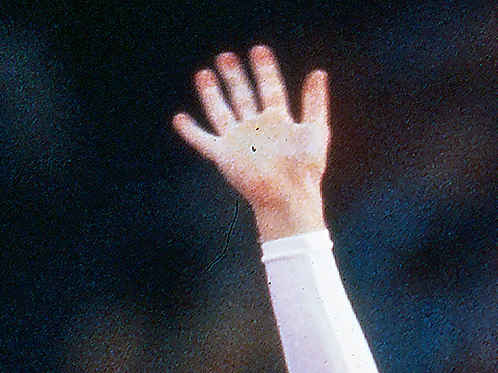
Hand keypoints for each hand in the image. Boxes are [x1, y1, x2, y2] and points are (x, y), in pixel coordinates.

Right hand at [174, 45, 329, 241]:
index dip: (265, 70)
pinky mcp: (224, 155)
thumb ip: (315, 102)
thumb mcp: (316, 130)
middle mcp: (256, 128)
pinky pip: (203, 140)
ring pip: (221, 111)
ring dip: (211, 93)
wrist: (289, 196)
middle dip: (235, 76)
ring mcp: (239, 141)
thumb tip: (318, 72)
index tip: (259, 50)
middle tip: (226, 56)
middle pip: (243, 96)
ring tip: (204, 73)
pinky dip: (190, 131)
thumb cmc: (306, 168)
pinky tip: (179, 118)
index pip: (270, 89)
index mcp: (278, 122)